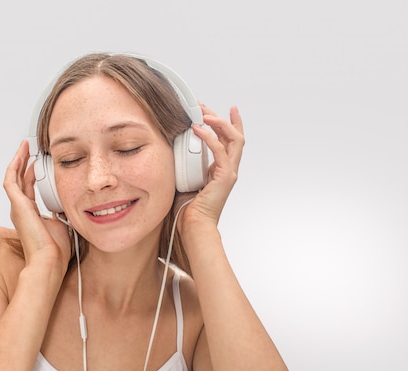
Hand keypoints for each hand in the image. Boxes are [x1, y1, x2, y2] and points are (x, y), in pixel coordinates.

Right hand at [3, 140, 71, 276]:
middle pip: (19, 180)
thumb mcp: (63, 223)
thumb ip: (63, 211)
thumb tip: (69, 203)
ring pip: (13, 177)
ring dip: (18, 161)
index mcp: (31, 215)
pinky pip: (11, 180)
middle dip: (24, 162)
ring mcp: (17, 208)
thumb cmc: (56, 250)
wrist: (49, 260)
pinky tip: (21, 155)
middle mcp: (22, 210)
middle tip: (29, 148)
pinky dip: (15, 166)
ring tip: (24, 146)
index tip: (39, 161)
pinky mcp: (17, 205)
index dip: (32, 173)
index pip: (29, 188)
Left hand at [176, 105, 244, 232]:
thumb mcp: (184, 177)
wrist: (194, 225)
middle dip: (221, 117)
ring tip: (204, 114)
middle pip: (235, 135)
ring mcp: (229, 172)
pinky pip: (220, 151)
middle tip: (204, 107)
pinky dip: (210, 137)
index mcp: (220, 169)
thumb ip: (185, 162)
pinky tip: (198, 129)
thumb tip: (172, 146)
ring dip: (219, 123)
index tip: (225, 109)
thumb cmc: (187, 208)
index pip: (230, 141)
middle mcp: (228, 169)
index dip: (230, 123)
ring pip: (234, 139)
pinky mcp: (225, 177)